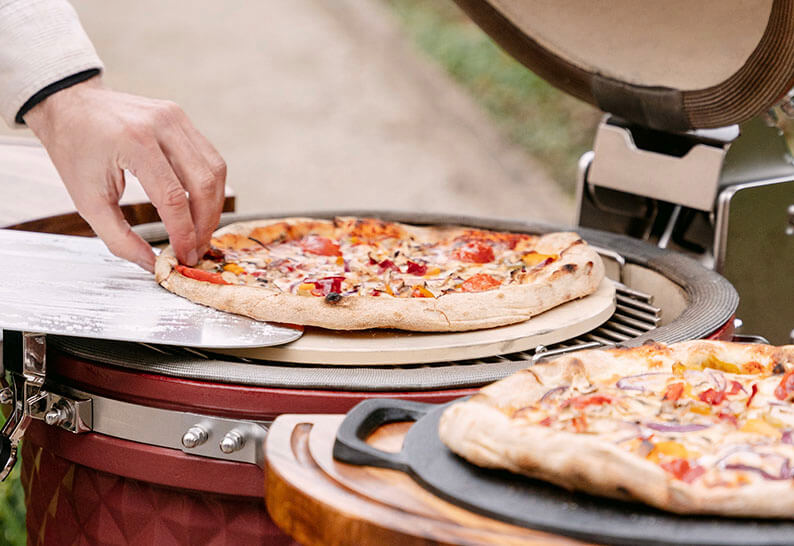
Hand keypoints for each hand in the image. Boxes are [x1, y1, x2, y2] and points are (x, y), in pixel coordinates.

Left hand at [24, 76, 225, 270]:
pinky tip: (199, 206)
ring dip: (213, 207)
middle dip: (205, 223)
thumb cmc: (75, 150)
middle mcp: (161, 124)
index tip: (184, 255)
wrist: (69, 105)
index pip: (173, 197)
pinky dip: (210, 187)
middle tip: (197, 248)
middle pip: (203, 183)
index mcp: (133, 142)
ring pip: (215, 170)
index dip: (184, 232)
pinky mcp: (182, 118)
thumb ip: (120, 238)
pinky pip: (209, 158)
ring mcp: (175, 117)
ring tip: (201, 231)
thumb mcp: (88, 200)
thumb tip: (152, 265)